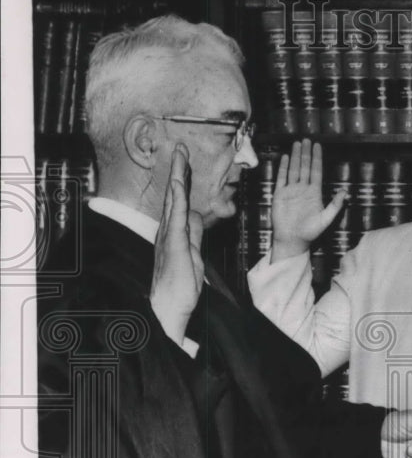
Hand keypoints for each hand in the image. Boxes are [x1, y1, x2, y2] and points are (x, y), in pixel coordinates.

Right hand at [150, 144, 203, 345]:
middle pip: (175, 195)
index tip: (185, 161)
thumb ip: (195, 235)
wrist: (168, 309)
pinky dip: (176, 199)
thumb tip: (198, 217)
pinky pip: (176, 217)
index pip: (180, 201)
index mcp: (174, 233)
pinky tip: (178, 184)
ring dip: (177, 177)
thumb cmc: (179, 286)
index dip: (183, 181)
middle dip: (178, 170)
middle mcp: (167, 231)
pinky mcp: (172, 245)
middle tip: (181, 148)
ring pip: (174, 201)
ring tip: (180, 156)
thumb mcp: (193, 254)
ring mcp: (168, 237)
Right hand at [271, 139, 345, 261]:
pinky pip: (282, 178)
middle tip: (307, 139)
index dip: (317, 158)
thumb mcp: (326, 219)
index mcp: (314, 193)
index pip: (316, 171)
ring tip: (297, 144)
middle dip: (306, 153)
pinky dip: (284, 167)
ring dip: (296, 157)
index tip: (318, 146)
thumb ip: (335, 205)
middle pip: (305, 167)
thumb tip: (344, 191)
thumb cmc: (310, 232)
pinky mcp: (280, 194)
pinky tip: (286, 157)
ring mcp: (291, 191)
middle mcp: (303, 189)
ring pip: (294, 169)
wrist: (292, 240)